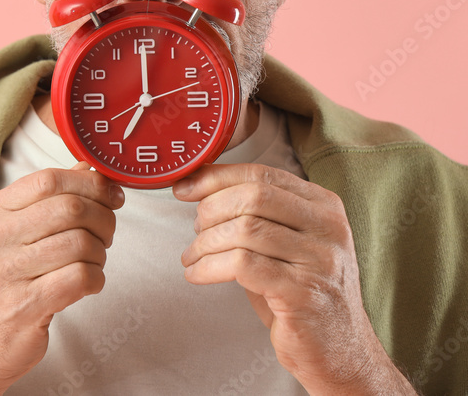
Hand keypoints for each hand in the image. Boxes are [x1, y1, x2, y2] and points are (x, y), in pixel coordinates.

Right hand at [0, 162, 124, 394]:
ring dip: (100, 252)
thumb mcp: (5, 234)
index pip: (47, 179)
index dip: (89, 182)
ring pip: (80, 243)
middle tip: (107, 231)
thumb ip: (43, 200)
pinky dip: (96, 278)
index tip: (110, 193)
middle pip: (69, 208)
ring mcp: (6, 273)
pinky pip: (80, 278)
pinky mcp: (25, 306)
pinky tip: (88, 283)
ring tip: (93, 261)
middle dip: (103, 217)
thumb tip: (86, 169)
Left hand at [173, 165, 416, 394]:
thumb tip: (198, 189)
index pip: (261, 173)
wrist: (339, 350)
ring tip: (192, 257)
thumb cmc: (301, 292)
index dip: (216, 177)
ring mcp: (320, 260)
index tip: (184, 188)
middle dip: (210, 210)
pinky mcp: (303, 293)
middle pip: (252, 196)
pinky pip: (241, 265)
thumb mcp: (286, 243)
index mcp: (323, 205)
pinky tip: (197, 274)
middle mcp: (328, 227)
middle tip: (195, 232)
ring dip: (205, 243)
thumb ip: (255, 214)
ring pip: (244, 230)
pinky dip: (209, 267)